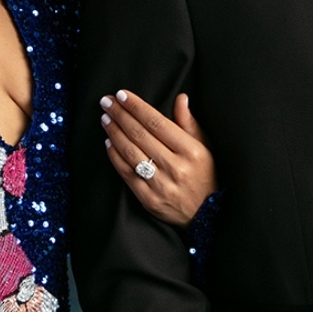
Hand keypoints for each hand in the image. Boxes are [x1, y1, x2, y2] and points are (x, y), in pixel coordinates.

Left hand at [102, 89, 216, 226]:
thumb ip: (190, 123)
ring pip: (131, 152)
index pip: (157, 123)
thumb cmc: (206, 176)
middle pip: (140, 135)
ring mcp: (161, 185)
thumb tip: (180, 98)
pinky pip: (127, 174)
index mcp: (192, 151)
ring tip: (105, 118)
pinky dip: (115, 156)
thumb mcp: (205, 148)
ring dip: (114, 132)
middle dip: (120, 115)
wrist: (207, 216)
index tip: (122, 95)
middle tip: (106, 102)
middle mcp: (176, 167)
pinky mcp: (149, 199)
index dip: (137, 107)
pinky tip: (109, 143)